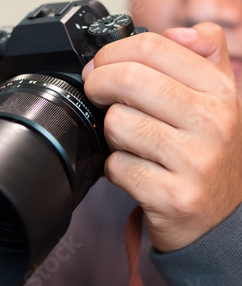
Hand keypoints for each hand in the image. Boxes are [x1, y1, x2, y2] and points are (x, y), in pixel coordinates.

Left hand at [82, 23, 241, 251]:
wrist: (219, 220)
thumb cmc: (208, 156)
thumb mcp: (219, 101)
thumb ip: (205, 57)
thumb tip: (177, 32)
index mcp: (221, 91)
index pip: (154, 48)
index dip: (113, 53)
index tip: (100, 66)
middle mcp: (213, 123)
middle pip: (129, 80)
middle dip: (98, 84)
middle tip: (97, 94)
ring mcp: (194, 162)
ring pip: (118, 124)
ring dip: (111, 134)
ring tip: (129, 143)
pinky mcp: (172, 196)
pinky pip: (116, 166)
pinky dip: (115, 169)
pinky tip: (134, 171)